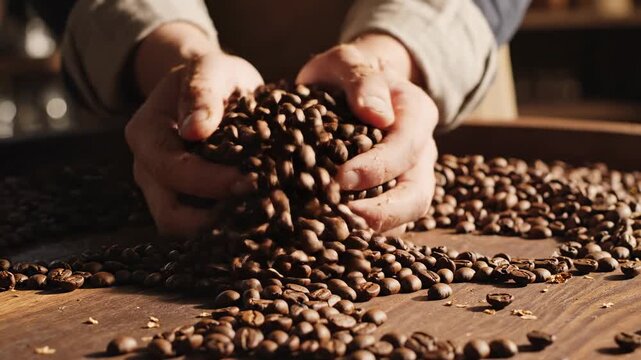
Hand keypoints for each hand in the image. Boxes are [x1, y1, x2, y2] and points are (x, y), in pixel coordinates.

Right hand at [126, 47, 262, 236]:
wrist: (211, 87)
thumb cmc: (212, 75)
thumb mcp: (210, 69)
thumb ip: (202, 92)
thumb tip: (195, 129)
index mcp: (146, 134)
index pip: (172, 171)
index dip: (210, 182)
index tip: (251, 181)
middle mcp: (147, 168)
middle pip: (169, 216)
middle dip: (214, 221)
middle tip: (259, 212)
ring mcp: (163, 190)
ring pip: (185, 230)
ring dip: (223, 230)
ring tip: (262, 219)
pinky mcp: (185, 203)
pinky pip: (201, 228)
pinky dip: (228, 227)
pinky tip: (258, 219)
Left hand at [297, 34, 437, 231]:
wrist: (348, 88)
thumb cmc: (346, 74)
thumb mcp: (347, 62)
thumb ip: (361, 79)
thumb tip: (376, 113)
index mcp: (417, 114)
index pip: (406, 148)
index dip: (377, 167)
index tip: (339, 178)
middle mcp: (420, 151)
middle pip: (417, 194)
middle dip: (383, 213)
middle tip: (342, 219)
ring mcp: (408, 177)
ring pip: (405, 215)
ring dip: (373, 229)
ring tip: (335, 234)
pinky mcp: (389, 195)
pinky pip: (384, 221)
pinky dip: (362, 231)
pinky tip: (332, 235)